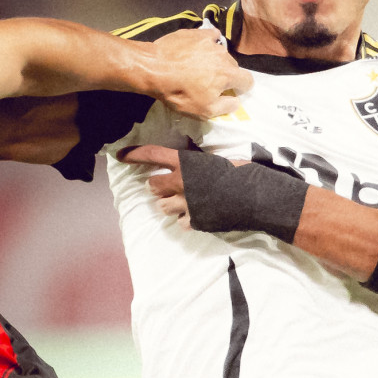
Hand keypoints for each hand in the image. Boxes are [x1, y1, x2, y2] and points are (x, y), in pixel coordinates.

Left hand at [121, 141, 251, 226]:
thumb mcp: (214, 161)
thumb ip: (195, 166)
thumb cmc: (241, 172)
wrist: (256, 197)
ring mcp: (186, 204)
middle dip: (157, 187)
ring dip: (170, 204)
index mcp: (186, 162)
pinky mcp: (194, 221)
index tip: (120, 155)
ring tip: (186, 202)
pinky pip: (180, 222)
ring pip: (163, 207)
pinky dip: (187, 219)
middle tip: (168, 187)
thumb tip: (184, 167)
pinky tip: (199, 214)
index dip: (134, 154)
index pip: (152, 155)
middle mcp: (181, 182)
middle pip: (152, 186)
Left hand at [142, 24, 241, 120]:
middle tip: (209, 81)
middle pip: (233, 66)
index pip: (248, 80)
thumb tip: (236, 102)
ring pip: (221, 52)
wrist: (154, 69)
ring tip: (198, 66)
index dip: (241, 88)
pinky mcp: (197, 33)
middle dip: (226, 74)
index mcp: (228, 74)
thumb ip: (225, 107)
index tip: (230, 91)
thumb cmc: (179, 93)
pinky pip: (210, 36)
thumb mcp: (204, 110)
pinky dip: (208, 43)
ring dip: (215, 60)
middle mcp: (223, 55)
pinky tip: (196, 49)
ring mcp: (210, 42)